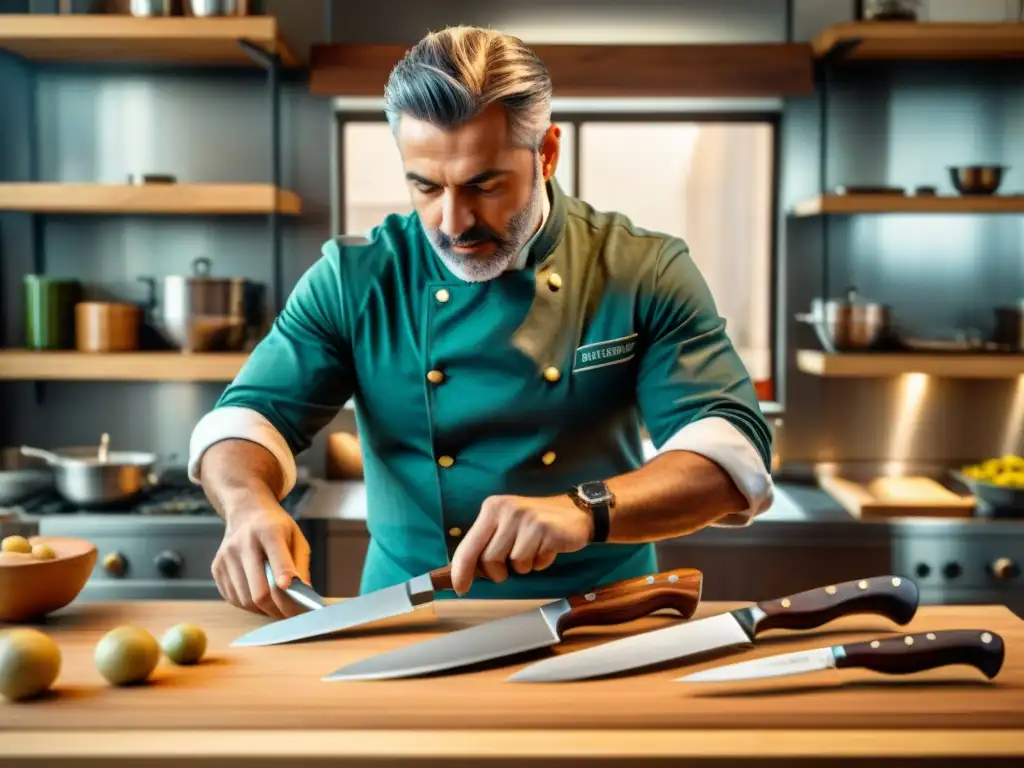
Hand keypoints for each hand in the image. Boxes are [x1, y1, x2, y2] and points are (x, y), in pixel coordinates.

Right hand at [212, 499, 310, 618]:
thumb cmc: (276, 527)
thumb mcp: (296, 537)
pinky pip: (233, 598)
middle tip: (290, 615)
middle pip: (258, 589)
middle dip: (277, 608)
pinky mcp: (216, 568)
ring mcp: (226, 556)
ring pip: (244, 599)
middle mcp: (243, 543)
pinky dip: (249, 605)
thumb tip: (303, 595)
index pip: (276, 557)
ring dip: (263, 609)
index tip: (291, 591)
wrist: (245, 511)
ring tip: (277, 608)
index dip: (283, 577)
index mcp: (268, 531)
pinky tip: (259, 599)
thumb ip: (300, 565)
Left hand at [449, 494, 593, 594]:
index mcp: (491, 508)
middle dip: (499, 571)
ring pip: (514, 563)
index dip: (461, 571)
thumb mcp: (506, 527)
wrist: (575, 512)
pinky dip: (540, 562)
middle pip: (489, 560)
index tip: (460, 588)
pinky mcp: (545, 529)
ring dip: (524, 565)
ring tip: (534, 550)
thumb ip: (486, 545)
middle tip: (511, 563)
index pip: (468, 545)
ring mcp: (526, 519)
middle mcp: (506, 510)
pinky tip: (546, 548)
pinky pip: (535, 562)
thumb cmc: (535, 525)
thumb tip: (463, 574)